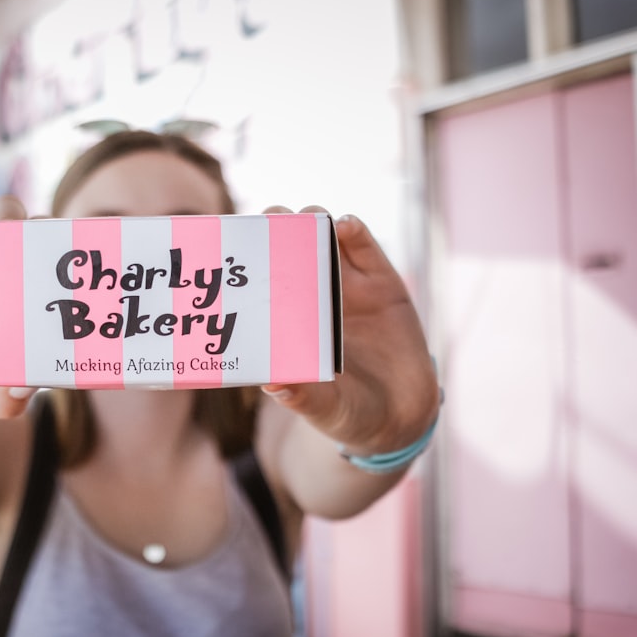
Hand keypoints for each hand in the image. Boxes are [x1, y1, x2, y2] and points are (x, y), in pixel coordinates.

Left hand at [261, 207, 439, 453]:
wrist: (402, 417)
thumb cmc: (349, 413)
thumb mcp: (325, 409)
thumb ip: (304, 398)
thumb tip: (273, 385)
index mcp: (287, 321)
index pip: (260, 279)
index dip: (247, 258)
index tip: (233, 242)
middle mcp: (311, 297)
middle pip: (288, 248)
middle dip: (276, 227)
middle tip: (269, 221)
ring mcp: (348, 287)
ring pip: (324, 239)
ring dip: (312, 221)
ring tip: (305, 219)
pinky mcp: (383, 284)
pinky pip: (365, 249)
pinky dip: (353, 230)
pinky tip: (344, 225)